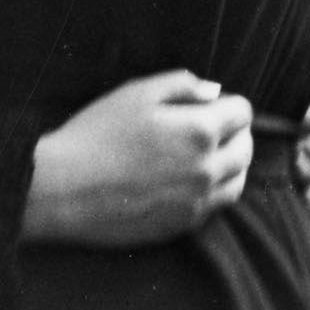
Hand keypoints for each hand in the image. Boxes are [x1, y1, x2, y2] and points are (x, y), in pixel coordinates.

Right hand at [23, 70, 252, 248]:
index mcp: (200, 131)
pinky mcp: (185, 225)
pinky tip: (187, 179)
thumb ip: (181, 84)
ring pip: (238, 180)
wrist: (63, 189)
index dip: (228, 102)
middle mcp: (209, 169)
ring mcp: (199, 201)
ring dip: (230, 163)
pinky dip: (213, 189)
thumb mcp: (134, 93)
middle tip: (207, 126)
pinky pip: (217, 206)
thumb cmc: (94, 134)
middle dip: (234, 132)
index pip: (242, 112)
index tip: (208, 104)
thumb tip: (214, 91)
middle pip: (246, 147)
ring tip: (204, 154)